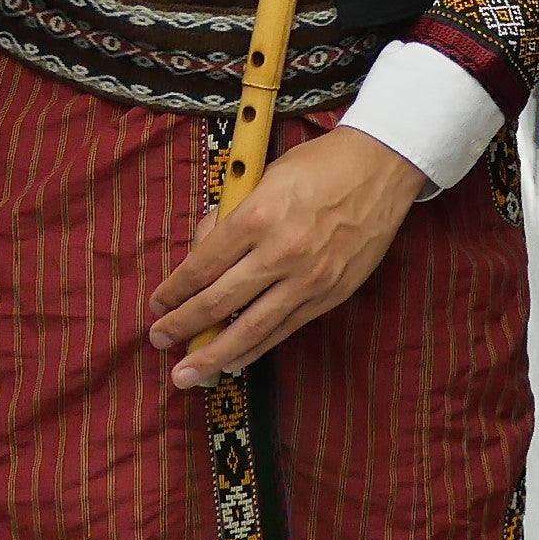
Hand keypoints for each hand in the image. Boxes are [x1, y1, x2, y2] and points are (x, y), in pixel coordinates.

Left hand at [145, 127, 427, 387]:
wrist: (381, 167)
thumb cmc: (319, 165)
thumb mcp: (264, 178)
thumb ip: (231, 217)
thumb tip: (202, 252)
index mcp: (258, 216)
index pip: (203, 265)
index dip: (175, 290)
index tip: (157, 304)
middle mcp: (280, 252)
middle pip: (219, 302)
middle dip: (182, 326)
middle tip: (158, 340)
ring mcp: (308, 279)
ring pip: (251, 328)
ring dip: (213, 354)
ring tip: (186, 374)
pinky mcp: (330, 295)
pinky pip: (284, 329)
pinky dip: (256, 348)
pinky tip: (234, 360)